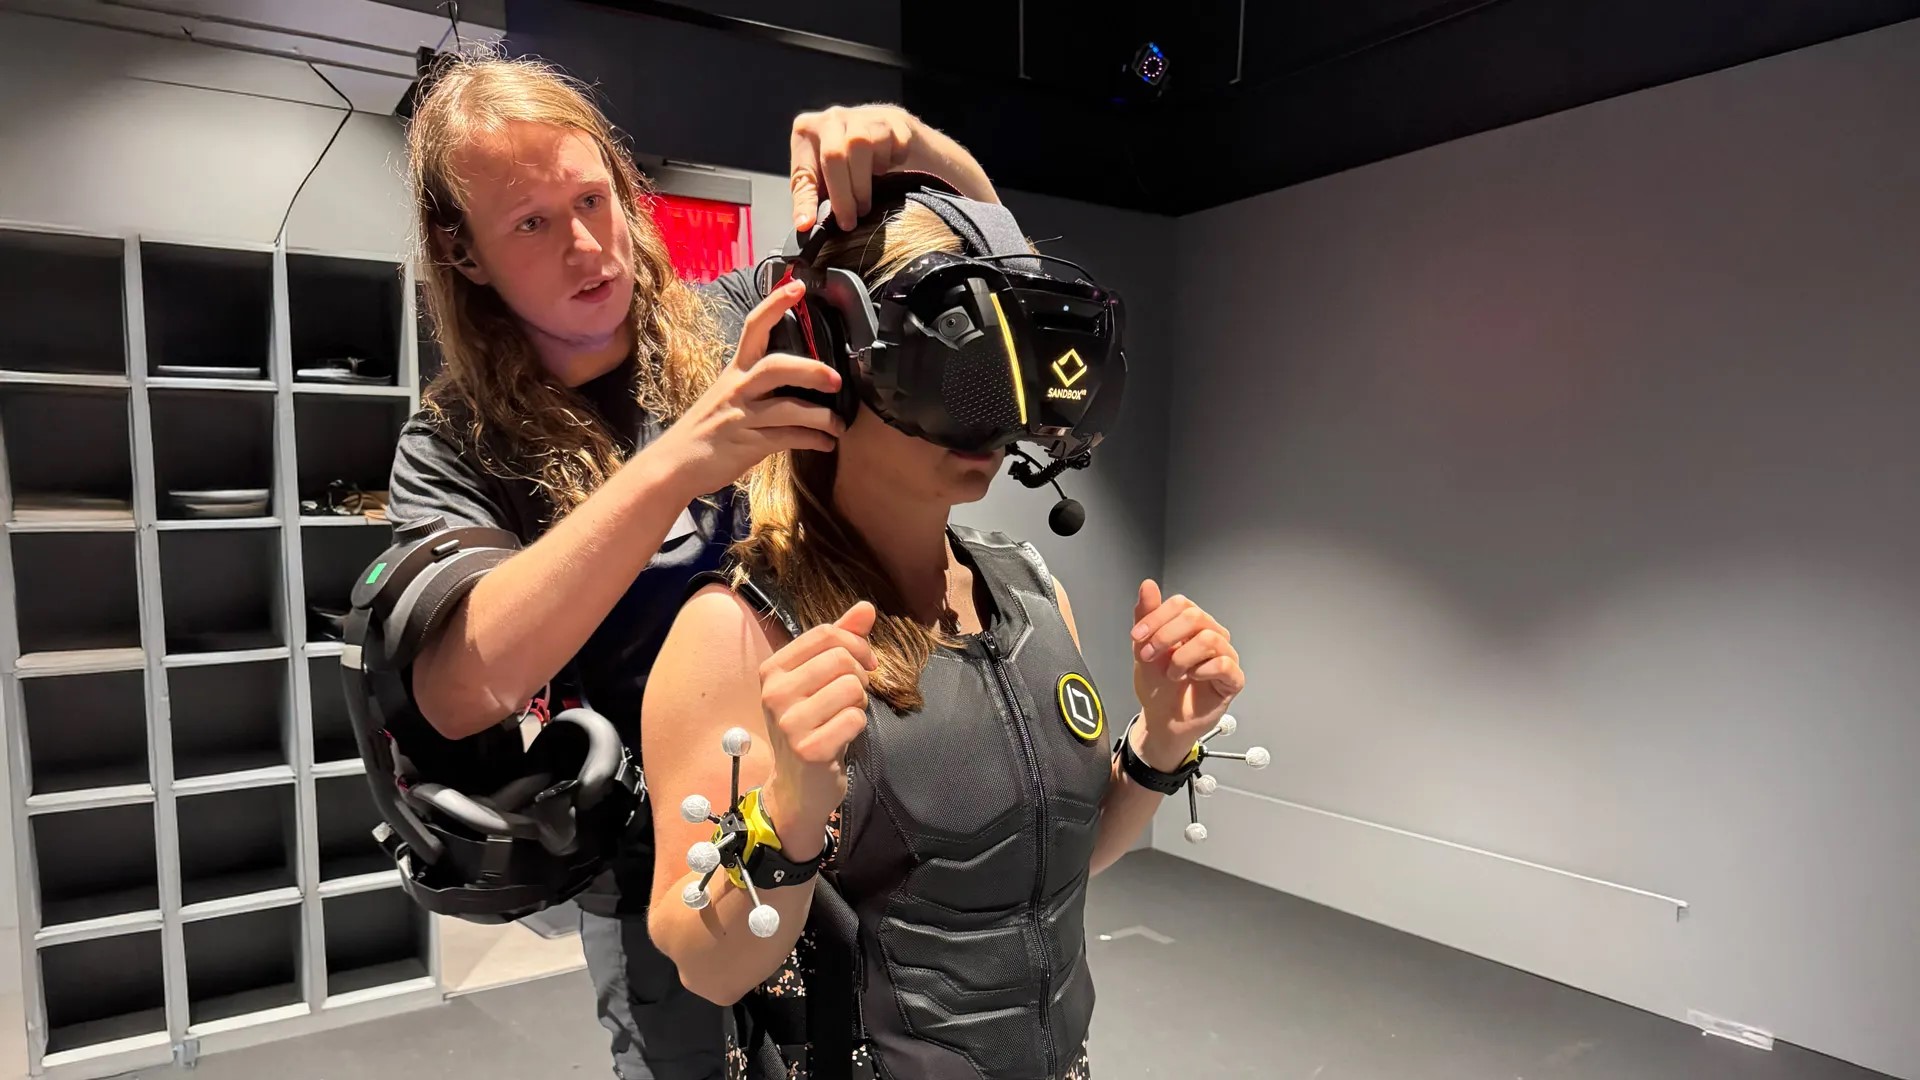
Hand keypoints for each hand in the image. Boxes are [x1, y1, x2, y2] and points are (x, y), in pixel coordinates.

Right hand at [645, 281, 843, 501]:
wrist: (675, 464)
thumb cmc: (706, 430)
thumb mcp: (726, 397)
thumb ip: (755, 386)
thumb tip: (796, 379)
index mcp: (735, 371)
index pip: (754, 328)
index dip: (775, 304)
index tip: (798, 286)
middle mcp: (738, 388)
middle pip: (777, 366)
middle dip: (811, 370)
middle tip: (836, 380)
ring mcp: (742, 416)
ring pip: (789, 408)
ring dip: (822, 417)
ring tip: (838, 425)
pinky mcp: (747, 444)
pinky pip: (788, 438)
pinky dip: (813, 440)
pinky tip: (825, 443)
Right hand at [757, 602, 877, 858]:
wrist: (798, 786)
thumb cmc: (812, 725)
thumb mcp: (819, 679)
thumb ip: (842, 640)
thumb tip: (867, 606)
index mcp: (773, 670)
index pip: (824, 633)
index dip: (855, 643)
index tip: (864, 663)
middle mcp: (774, 693)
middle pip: (841, 659)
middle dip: (859, 676)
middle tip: (854, 696)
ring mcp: (789, 722)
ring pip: (851, 687)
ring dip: (859, 702)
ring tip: (844, 716)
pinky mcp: (809, 748)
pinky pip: (854, 718)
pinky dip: (858, 726)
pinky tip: (843, 737)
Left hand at [789, 104, 919, 231]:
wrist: (886, 135)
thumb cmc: (846, 162)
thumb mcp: (820, 179)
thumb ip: (809, 198)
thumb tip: (804, 225)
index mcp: (807, 130)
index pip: (804, 171)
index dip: (806, 201)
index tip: (809, 225)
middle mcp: (833, 118)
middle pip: (834, 156)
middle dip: (843, 196)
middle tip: (850, 221)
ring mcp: (864, 116)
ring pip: (861, 147)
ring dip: (864, 185)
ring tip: (865, 203)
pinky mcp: (893, 120)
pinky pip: (891, 146)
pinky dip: (890, 165)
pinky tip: (886, 172)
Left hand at [1129, 581, 1245, 771]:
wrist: (1162, 720)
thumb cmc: (1157, 684)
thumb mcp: (1144, 648)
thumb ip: (1146, 616)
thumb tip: (1147, 585)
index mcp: (1192, 625)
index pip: (1182, 604)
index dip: (1157, 617)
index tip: (1137, 636)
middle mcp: (1212, 635)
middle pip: (1196, 617)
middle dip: (1165, 636)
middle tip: (1148, 655)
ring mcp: (1225, 656)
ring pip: (1209, 639)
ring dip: (1181, 657)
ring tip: (1171, 673)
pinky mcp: (1233, 679)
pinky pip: (1225, 664)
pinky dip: (1201, 670)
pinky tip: (1190, 678)